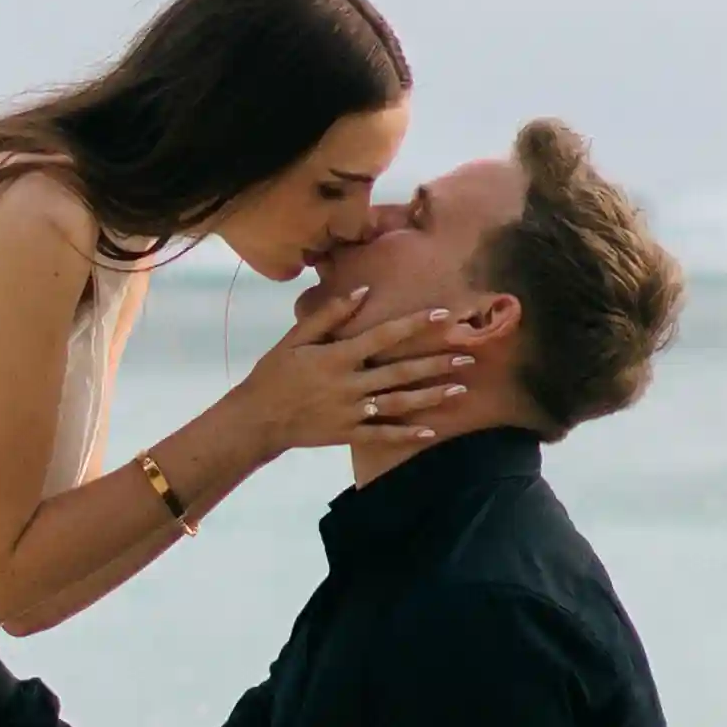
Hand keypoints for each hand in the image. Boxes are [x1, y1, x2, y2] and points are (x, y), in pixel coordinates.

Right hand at [234, 275, 475, 456]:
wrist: (258, 418)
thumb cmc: (275, 373)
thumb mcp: (295, 339)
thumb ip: (328, 316)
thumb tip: (361, 292)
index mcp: (338, 357)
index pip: (383, 336)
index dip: (414, 324)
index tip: (443, 315)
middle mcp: (350, 384)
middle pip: (400, 372)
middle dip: (436, 363)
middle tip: (468, 356)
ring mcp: (352, 411)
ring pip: (399, 402)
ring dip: (432, 395)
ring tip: (461, 388)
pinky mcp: (349, 434)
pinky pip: (383, 434)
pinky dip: (407, 432)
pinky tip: (431, 429)